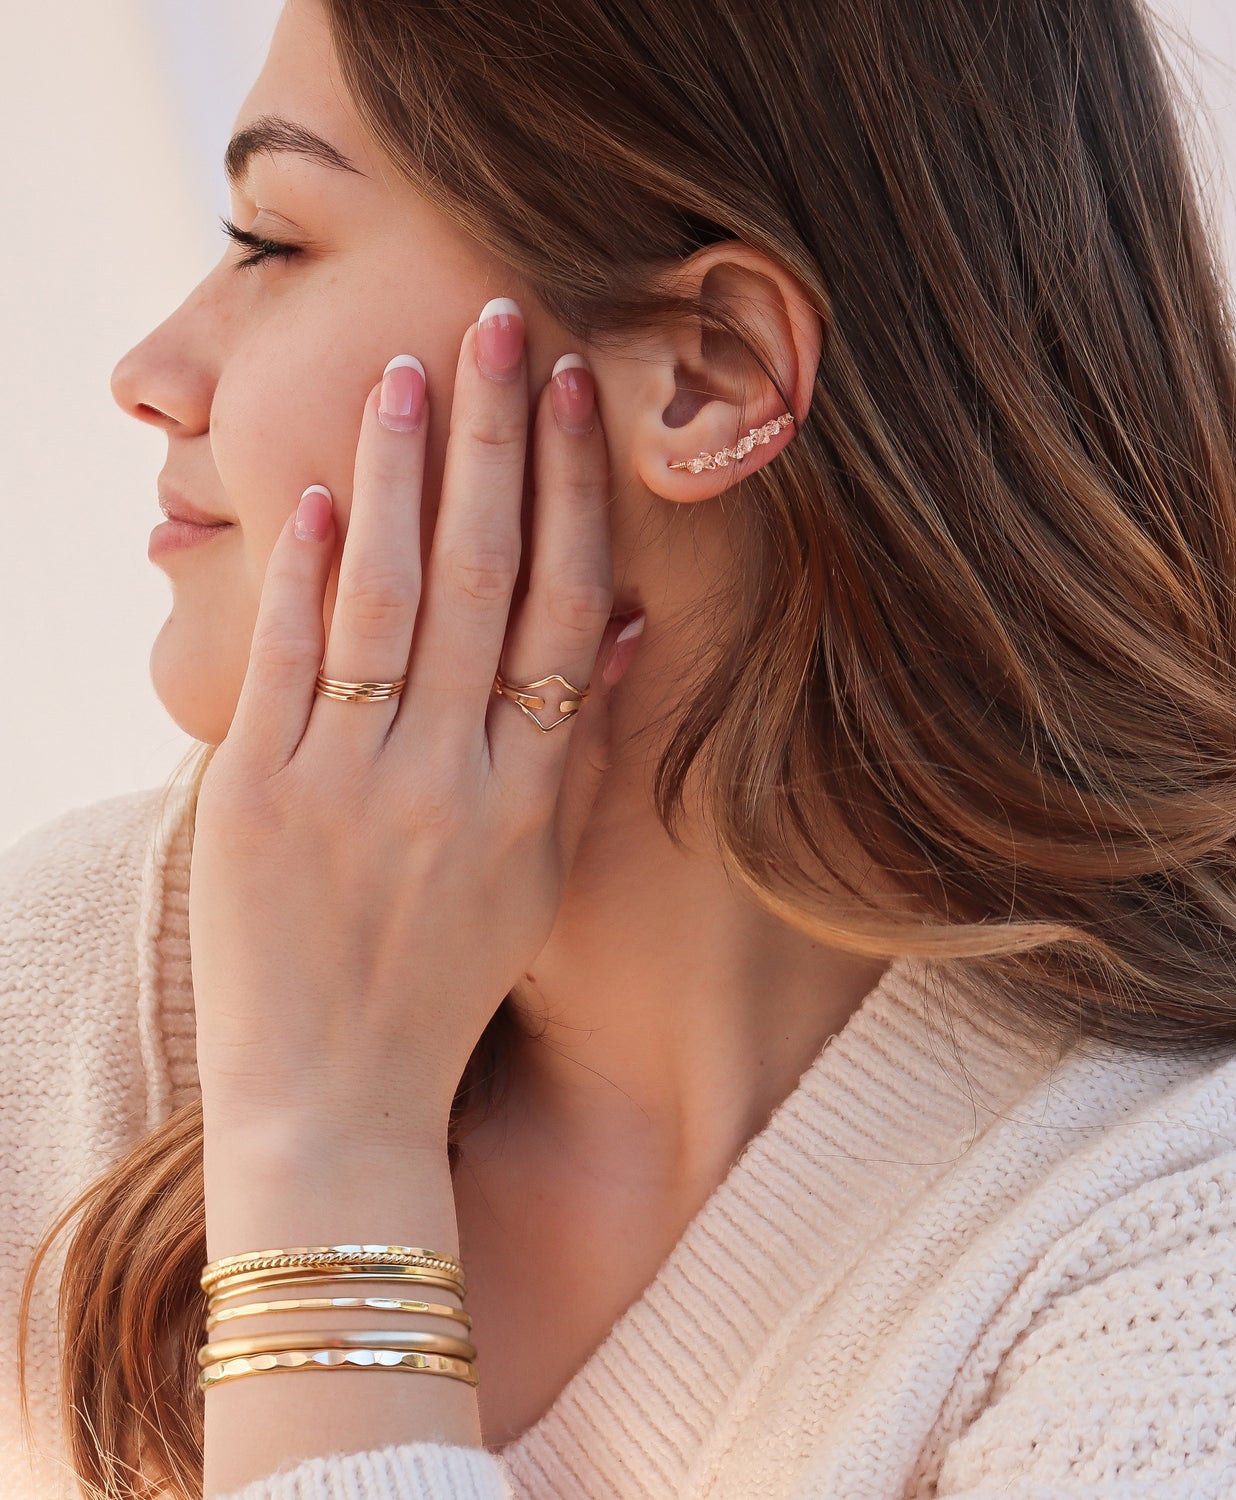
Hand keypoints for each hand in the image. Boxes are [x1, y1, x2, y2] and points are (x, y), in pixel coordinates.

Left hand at [188, 304, 644, 1145]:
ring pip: (390, 602)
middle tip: (505, 326)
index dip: (575, 497)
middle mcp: (451, 778)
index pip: (565, 612)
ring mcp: (351, 786)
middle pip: (487, 581)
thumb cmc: (446, 981)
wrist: (335, 1098)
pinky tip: (323, 492)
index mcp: (531, 795)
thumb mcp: (541, 873)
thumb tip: (623, 625)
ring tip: (415, 373)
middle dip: (499, 445)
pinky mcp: (254, 799)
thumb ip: (582, 747)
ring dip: (404, 477)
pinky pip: (287, 667)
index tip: (580, 399)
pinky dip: (306, 574)